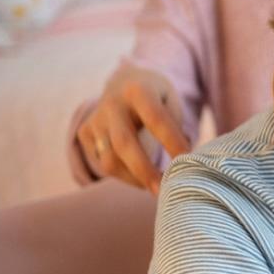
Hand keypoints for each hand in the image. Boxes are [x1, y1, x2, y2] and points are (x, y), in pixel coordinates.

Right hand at [77, 65, 190, 193]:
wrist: (123, 81)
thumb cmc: (157, 97)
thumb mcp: (171, 100)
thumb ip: (175, 126)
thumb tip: (182, 160)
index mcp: (138, 90)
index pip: (156, 120)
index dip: (172, 143)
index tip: (187, 162)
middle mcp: (112, 104)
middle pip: (124, 144)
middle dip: (145, 172)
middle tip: (163, 192)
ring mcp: (95, 119)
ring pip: (110, 160)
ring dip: (134, 179)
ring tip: (155, 185)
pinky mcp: (85, 132)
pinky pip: (103, 163)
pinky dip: (123, 175)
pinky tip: (138, 173)